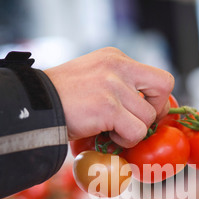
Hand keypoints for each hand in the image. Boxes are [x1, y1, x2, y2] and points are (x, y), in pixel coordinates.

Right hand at [44, 47, 173, 147]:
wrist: (35, 104)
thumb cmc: (62, 98)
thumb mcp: (95, 81)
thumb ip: (120, 88)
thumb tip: (146, 112)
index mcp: (115, 58)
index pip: (158, 77)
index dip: (157, 99)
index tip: (144, 113)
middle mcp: (118, 66)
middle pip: (163, 88)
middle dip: (155, 112)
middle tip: (136, 123)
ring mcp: (114, 85)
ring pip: (148, 117)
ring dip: (133, 131)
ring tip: (110, 129)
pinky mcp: (108, 106)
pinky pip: (135, 132)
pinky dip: (124, 140)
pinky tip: (105, 134)